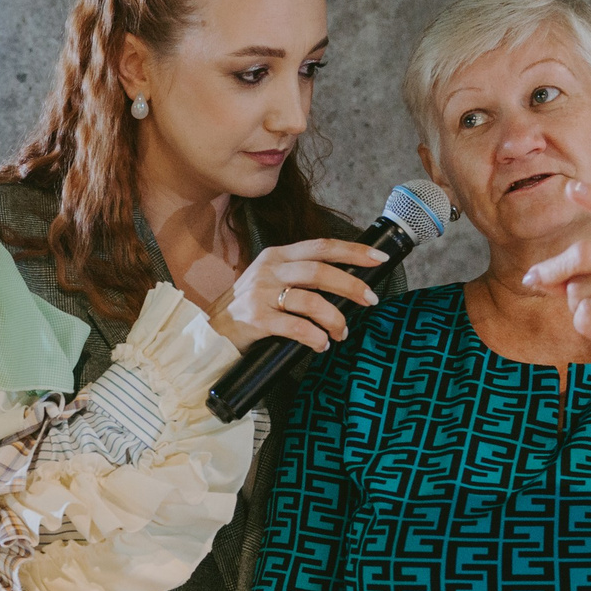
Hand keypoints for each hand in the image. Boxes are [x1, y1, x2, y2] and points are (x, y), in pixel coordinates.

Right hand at [211, 239, 386, 355]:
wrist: (211, 330)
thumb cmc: (249, 307)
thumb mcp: (271, 280)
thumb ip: (300, 275)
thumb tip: (346, 283)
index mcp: (277, 256)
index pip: (321, 246)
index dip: (353, 251)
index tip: (379, 259)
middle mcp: (269, 270)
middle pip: (320, 271)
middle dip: (351, 285)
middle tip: (370, 300)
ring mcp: (261, 294)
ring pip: (311, 301)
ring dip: (335, 318)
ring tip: (341, 332)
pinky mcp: (256, 320)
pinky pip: (296, 327)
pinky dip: (315, 338)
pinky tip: (321, 345)